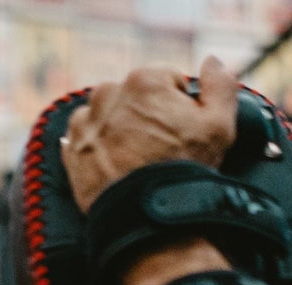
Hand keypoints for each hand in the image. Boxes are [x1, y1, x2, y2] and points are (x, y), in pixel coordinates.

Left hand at [60, 55, 237, 212]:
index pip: (167, 83)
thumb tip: (212, 61)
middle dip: (146, 117)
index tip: (178, 133)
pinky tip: (112, 165)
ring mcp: (85, 123)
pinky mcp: (71, 150)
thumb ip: (220, 84)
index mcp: (144, 79)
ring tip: (133, 159)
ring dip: (119, 129)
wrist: (144, 216)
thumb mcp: (219, 125)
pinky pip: (84, 139)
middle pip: (135, 98)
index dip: (178, 109)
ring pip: (107, 116)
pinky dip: (97, 148)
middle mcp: (108, 94)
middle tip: (156, 150)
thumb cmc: (184, 170)